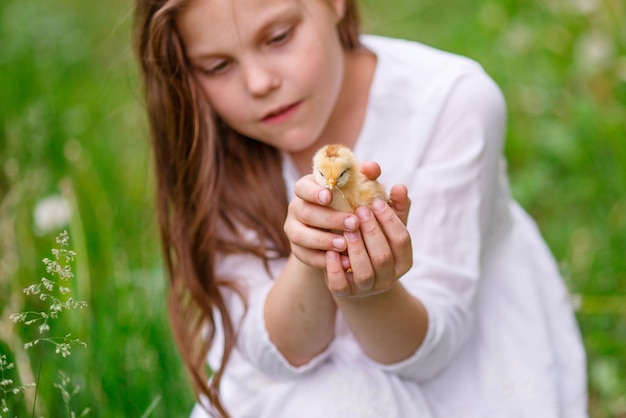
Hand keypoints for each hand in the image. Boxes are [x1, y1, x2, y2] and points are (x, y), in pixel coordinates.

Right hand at [284, 174, 359, 269]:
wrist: (341, 233)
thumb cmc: (351, 204)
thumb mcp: (361, 190)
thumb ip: (367, 177)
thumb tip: (373, 168)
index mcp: (309, 188)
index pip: (303, 186)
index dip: (313, 191)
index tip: (329, 196)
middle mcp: (297, 207)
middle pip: (304, 211)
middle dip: (328, 218)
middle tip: (352, 223)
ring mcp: (294, 229)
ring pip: (300, 235)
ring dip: (322, 240)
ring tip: (345, 244)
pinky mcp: (298, 250)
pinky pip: (305, 256)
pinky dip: (323, 260)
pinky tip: (343, 261)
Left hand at [326, 162, 411, 296]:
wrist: (352, 272)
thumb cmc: (372, 240)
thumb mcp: (385, 224)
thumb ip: (394, 205)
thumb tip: (400, 187)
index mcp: (403, 260)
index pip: (402, 239)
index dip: (389, 220)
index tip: (375, 201)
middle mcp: (388, 278)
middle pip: (383, 256)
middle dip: (371, 231)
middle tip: (359, 210)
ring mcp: (367, 288)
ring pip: (364, 272)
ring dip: (355, 249)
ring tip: (346, 228)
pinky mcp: (345, 293)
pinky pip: (341, 285)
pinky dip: (335, 268)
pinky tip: (330, 250)